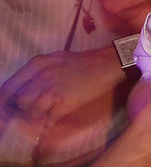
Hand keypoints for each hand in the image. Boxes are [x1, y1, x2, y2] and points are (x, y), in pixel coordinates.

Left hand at [0, 48, 123, 137]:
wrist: (107, 64)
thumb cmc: (82, 62)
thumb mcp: (55, 58)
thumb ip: (36, 72)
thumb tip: (23, 89)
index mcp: (37, 64)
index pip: (9, 87)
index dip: (5, 102)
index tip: (6, 110)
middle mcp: (42, 76)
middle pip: (19, 101)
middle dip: (23, 108)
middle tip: (32, 110)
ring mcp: (53, 90)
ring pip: (31, 111)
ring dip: (36, 115)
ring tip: (46, 112)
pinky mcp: (64, 102)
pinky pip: (47, 119)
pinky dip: (47, 124)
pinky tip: (51, 121)